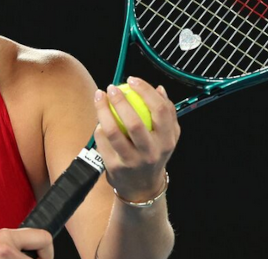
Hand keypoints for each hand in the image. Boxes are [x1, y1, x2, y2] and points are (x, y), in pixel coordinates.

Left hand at [93, 77, 180, 201]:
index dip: (145, 91)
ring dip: (103, 110)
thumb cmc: (154, 154)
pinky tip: (99, 119)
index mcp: (167, 141)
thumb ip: (167, 114)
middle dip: (120, 101)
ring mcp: (132, 161)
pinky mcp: (115, 167)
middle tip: (111, 87)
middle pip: (134, 122)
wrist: (142, 188)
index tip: (132, 80)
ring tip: (100, 96)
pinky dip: (99, 127)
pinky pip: (102, 141)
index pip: (160, 110)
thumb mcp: (167, 138)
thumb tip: (159, 88)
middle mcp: (151, 152)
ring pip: (113, 132)